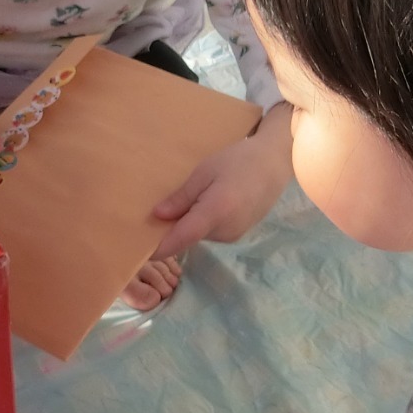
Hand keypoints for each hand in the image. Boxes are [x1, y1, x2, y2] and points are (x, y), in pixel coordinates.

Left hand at [151, 104, 291, 259]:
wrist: (275, 163)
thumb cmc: (238, 160)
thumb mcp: (205, 171)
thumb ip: (182, 197)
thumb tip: (157, 217)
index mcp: (216, 212)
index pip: (181, 239)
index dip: (158, 248)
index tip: (137, 252)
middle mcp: (225, 230)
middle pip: (187, 238)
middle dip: (171, 231)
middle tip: (153, 213)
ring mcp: (233, 235)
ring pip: (199, 236)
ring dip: (187, 225)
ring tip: (184, 202)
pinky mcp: (238, 234)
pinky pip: (211, 233)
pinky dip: (201, 224)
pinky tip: (203, 204)